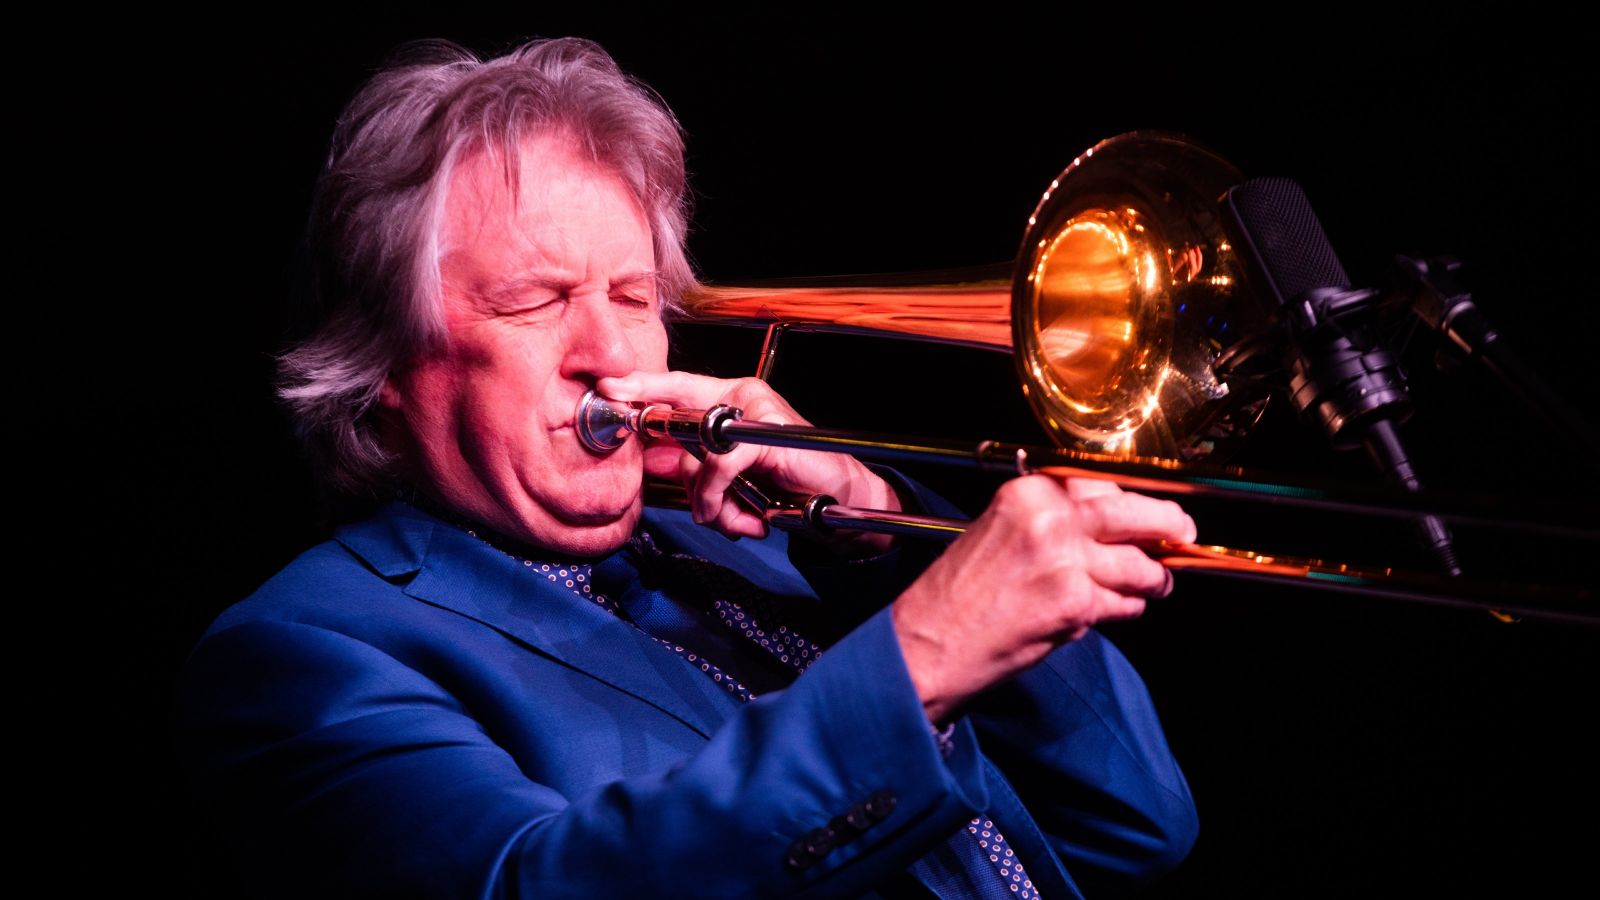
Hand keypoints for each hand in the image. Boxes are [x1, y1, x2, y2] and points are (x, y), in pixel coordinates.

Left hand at [596, 372, 902, 553]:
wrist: (834, 497)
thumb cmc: (783, 482)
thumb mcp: (730, 478)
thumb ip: (693, 463)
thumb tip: (651, 459)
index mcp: (728, 398)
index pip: (676, 386)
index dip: (642, 386)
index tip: (607, 388)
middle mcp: (740, 396)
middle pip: (682, 422)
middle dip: (686, 477)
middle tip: (706, 509)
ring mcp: (755, 410)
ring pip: (699, 453)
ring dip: (710, 501)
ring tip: (734, 520)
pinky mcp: (767, 433)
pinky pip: (721, 464)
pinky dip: (722, 498)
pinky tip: (745, 519)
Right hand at [890, 475, 1195, 724]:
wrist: (926, 646)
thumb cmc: (953, 599)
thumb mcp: (996, 535)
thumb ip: (1048, 523)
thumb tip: (1104, 525)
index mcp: (1027, 496)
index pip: (1100, 484)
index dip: (1131, 498)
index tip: (1148, 508)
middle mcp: (1049, 520)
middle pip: (1135, 512)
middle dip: (1168, 523)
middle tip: (1183, 532)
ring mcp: (1067, 561)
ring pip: (1138, 564)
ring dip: (1151, 579)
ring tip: (1151, 585)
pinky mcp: (1076, 603)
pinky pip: (1124, 604)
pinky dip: (1126, 610)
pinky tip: (1111, 612)